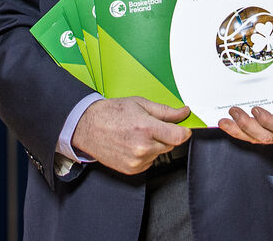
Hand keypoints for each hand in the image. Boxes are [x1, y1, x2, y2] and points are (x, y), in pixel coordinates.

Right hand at [71, 96, 192, 174]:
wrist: (88, 127)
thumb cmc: (111, 113)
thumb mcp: (140, 103)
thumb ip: (165, 111)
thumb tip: (183, 113)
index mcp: (146, 128)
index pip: (179, 136)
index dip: (184, 131)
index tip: (184, 128)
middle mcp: (143, 146)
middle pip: (171, 144)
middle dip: (165, 135)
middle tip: (149, 126)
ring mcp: (137, 160)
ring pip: (160, 153)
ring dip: (154, 145)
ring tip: (137, 135)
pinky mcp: (133, 169)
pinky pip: (149, 162)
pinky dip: (146, 154)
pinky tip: (132, 144)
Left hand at [218, 106, 272, 144]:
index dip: (268, 120)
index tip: (256, 110)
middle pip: (264, 135)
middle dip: (246, 124)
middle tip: (234, 111)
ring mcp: (272, 137)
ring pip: (254, 138)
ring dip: (237, 130)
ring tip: (224, 121)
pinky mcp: (263, 136)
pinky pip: (249, 137)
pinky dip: (236, 131)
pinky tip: (226, 125)